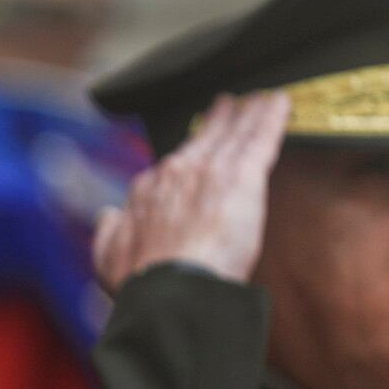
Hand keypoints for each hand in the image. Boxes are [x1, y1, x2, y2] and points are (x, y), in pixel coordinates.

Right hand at [92, 91, 290, 290]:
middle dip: (216, 121)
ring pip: (232, 134)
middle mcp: (175, 174)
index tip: (192, 149)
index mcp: (146, 194)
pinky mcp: (241, 177)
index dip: (184, 157)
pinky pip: (259, 139)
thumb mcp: (109, 259)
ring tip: (260, 100)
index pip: (170, 168)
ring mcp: (209, 172)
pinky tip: (281, 103)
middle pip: (202, 140)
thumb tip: (107, 215)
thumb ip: (109, 234)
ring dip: (247, 114)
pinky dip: (271, 118)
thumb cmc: (142, 281)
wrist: (169, 289)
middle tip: (227, 105)